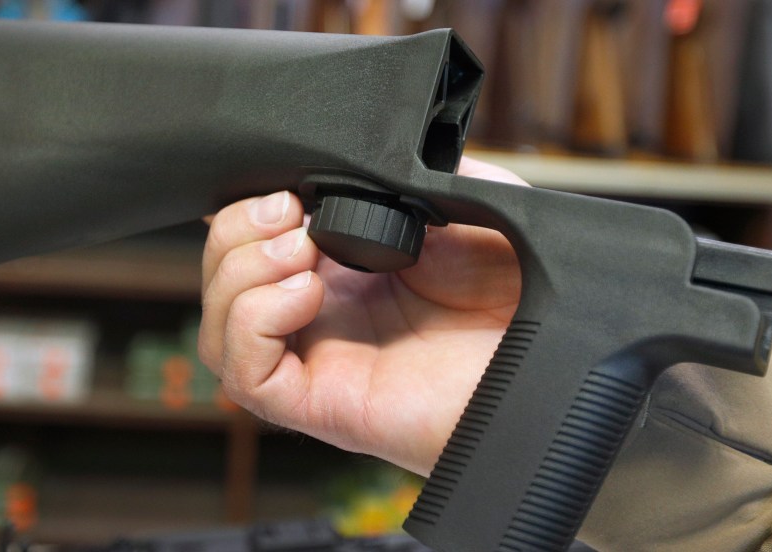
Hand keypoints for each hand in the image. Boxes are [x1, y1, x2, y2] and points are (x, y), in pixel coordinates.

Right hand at [198, 157, 527, 474]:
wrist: (555, 359)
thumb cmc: (520, 294)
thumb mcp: (467, 201)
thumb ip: (412, 171)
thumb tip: (361, 148)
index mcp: (343, 269)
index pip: (251, 240)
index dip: (247, 207)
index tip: (284, 186)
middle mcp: (321, 315)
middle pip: (220, 278)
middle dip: (235, 232)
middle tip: (289, 212)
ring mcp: (318, 360)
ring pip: (216, 328)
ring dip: (238, 275)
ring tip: (300, 251)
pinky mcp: (321, 405)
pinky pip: (244, 376)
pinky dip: (254, 324)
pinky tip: (307, 295)